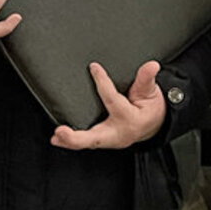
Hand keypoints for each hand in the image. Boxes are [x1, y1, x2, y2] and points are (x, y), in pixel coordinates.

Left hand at [50, 61, 164, 150]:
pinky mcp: (103, 141)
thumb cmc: (150, 108)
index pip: (112, 99)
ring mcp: (109, 140)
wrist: (154, 124)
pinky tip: (58, 139)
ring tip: (57, 136)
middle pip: (95, 138)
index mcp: (130, 119)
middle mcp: (118, 133)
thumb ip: (147, 78)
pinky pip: (86, 143)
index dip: (102, 82)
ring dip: (70, 141)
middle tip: (62, 131)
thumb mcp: (150, 92)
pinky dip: (71, 143)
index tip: (94, 68)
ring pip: (88, 144)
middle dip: (77, 137)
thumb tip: (152, 65)